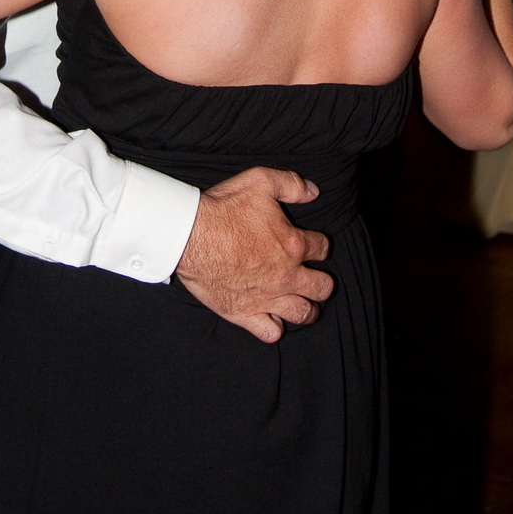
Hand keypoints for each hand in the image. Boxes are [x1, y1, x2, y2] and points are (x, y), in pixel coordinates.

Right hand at [175, 167, 332, 343]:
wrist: (190, 235)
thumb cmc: (223, 208)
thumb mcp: (259, 181)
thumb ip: (291, 185)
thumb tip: (314, 192)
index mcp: (293, 245)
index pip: (322, 249)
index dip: (320, 245)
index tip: (313, 244)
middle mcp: (287, 276)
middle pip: (321, 288)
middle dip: (322, 282)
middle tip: (313, 278)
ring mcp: (267, 298)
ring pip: (303, 313)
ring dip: (307, 308)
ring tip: (303, 303)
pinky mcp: (245, 313)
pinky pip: (271, 332)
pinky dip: (275, 327)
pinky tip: (271, 317)